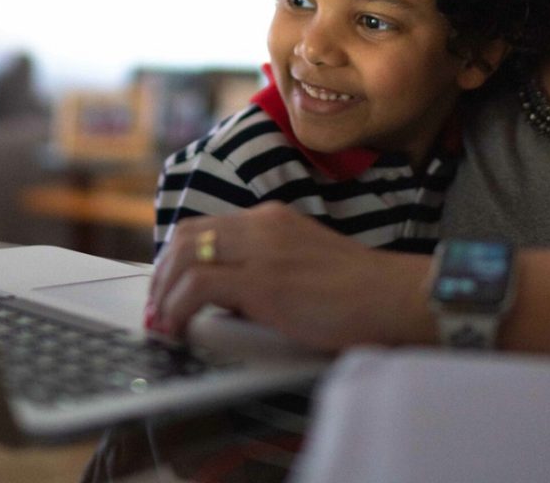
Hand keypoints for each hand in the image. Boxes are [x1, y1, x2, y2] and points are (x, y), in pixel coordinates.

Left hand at [146, 202, 436, 350]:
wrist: (392, 296)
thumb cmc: (356, 292)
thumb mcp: (302, 264)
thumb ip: (265, 268)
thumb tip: (223, 297)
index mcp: (272, 219)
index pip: (205, 226)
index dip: (175, 258)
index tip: (167, 290)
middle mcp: (263, 224)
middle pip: (186, 235)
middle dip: (161, 274)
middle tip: (157, 310)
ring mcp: (263, 249)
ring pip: (185, 254)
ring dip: (163, 292)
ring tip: (164, 324)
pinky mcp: (264, 281)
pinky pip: (198, 286)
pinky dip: (177, 308)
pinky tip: (179, 329)